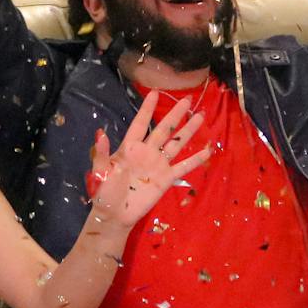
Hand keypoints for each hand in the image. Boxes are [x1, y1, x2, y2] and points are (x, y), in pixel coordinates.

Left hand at [87, 91, 212, 233]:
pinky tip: (207, 150)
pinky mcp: (166, 178)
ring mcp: (158, 164)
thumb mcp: (100, 172)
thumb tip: (100, 133)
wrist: (115, 215)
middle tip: (187, 100)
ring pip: (176, 143)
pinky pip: (183, 167)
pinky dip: (195, 160)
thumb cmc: (104, 192)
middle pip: (164, 129)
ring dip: (188, 131)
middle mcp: (147, 152)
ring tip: (200, 116)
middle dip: (175, 115)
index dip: (147, 109)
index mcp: (129, 147)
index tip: (155, 93)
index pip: (140, 124)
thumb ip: (102, 153)